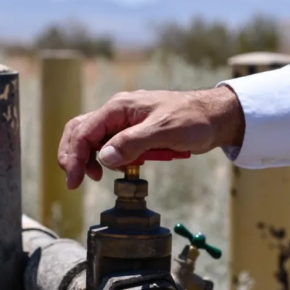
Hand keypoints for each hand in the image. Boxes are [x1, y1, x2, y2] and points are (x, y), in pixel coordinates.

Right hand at [57, 85, 244, 188]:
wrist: (215, 117)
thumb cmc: (193, 119)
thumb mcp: (163, 131)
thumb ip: (132, 143)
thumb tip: (104, 158)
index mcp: (119, 108)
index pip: (84, 131)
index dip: (74, 157)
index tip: (74, 181)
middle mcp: (117, 112)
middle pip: (80, 132)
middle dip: (74, 156)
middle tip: (77, 180)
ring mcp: (124, 122)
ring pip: (92, 139)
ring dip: (89, 158)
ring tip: (98, 176)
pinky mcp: (133, 132)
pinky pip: (110, 145)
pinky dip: (107, 159)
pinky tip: (116, 168)